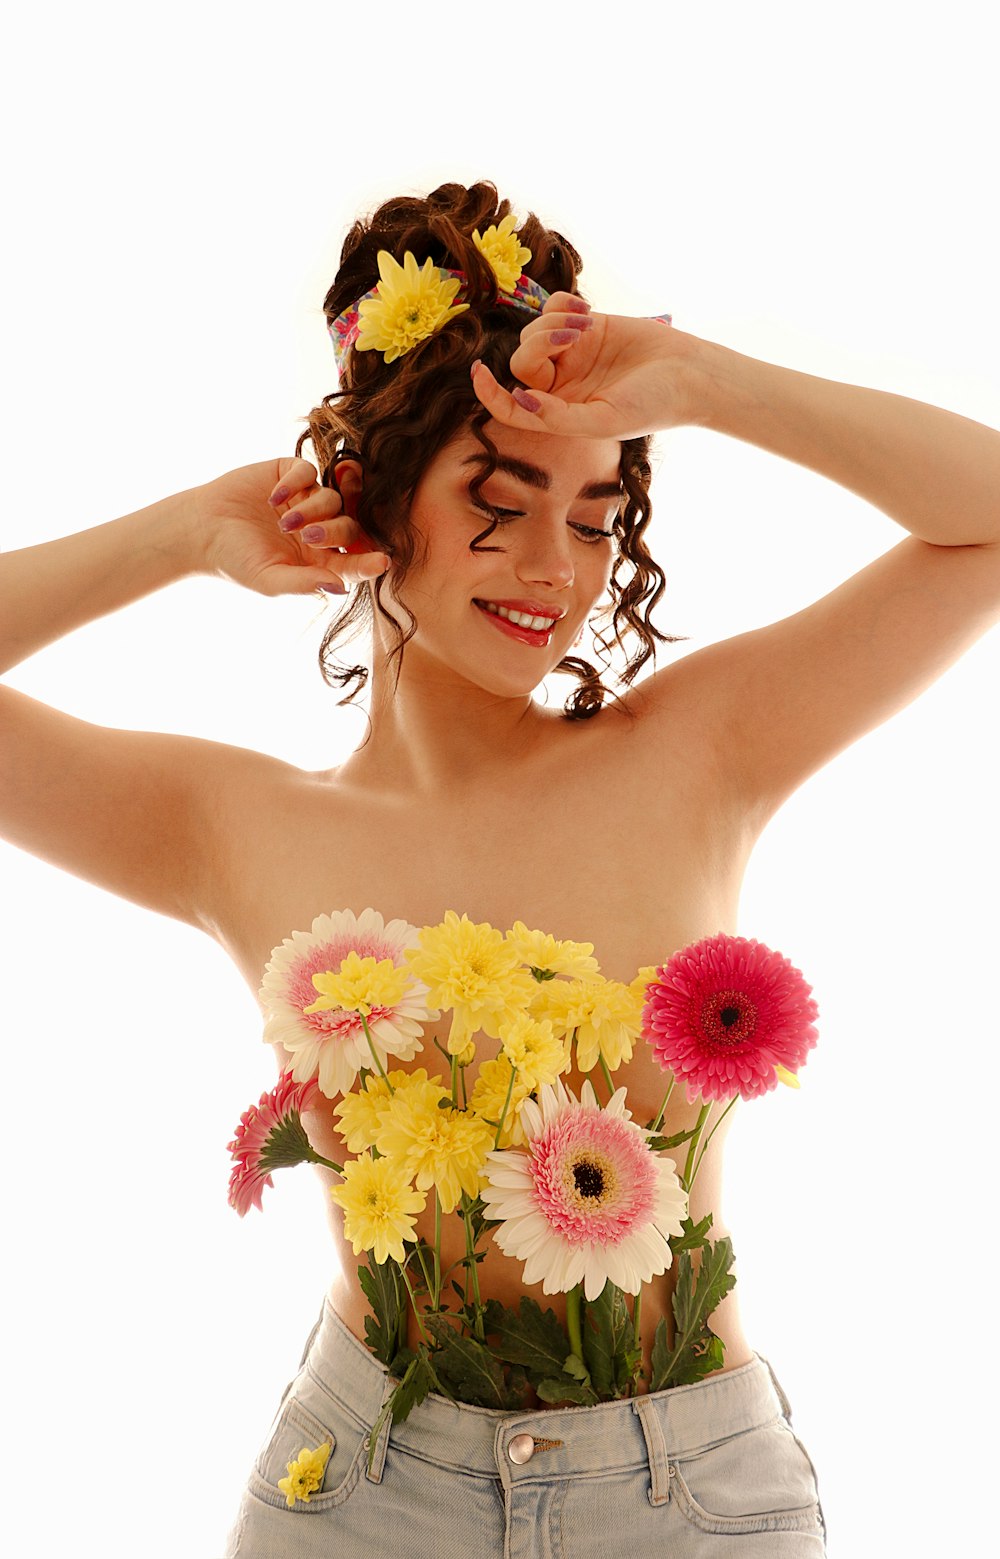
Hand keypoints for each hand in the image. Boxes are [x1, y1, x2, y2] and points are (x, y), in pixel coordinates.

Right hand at [195, 457, 388, 595]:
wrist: (202, 529)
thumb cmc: (236, 561)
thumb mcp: (269, 580)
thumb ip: (304, 583)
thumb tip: (340, 587)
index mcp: (319, 559)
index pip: (353, 561)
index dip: (369, 562)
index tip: (383, 561)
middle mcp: (319, 528)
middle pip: (349, 526)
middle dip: (334, 531)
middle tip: (308, 536)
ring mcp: (306, 499)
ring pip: (333, 497)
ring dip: (314, 509)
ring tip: (285, 521)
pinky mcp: (290, 474)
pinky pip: (308, 471)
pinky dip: (296, 482)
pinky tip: (274, 498)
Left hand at [470, 292, 696, 440]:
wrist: (689, 373)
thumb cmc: (651, 406)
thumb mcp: (602, 421)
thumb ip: (558, 417)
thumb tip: (520, 400)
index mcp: (559, 414)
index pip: (511, 407)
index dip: (490, 394)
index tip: (478, 373)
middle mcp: (561, 384)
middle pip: (521, 361)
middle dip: (538, 345)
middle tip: (573, 337)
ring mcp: (571, 353)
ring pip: (534, 331)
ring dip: (553, 323)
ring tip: (586, 326)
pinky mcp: (586, 325)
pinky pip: (551, 307)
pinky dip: (560, 306)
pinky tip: (585, 312)